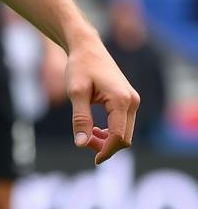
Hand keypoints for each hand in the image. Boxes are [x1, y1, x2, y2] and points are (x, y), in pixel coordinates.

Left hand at [65, 35, 140, 164]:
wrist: (87, 47)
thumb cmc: (80, 66)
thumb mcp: (75, 92)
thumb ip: (80, 119)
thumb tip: (81, 144)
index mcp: (121, 100)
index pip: (119, 136)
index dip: (107, 151)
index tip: (94, 160)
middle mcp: (132, 101)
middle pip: (125, 137)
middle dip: (106, 146)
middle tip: (84, 142)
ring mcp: (132, 100)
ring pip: (125, 132)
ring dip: (108, 139)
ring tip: (88, 134)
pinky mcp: (128, 100)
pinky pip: (124, 124)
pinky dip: (111, 131)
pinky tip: (95, 129)